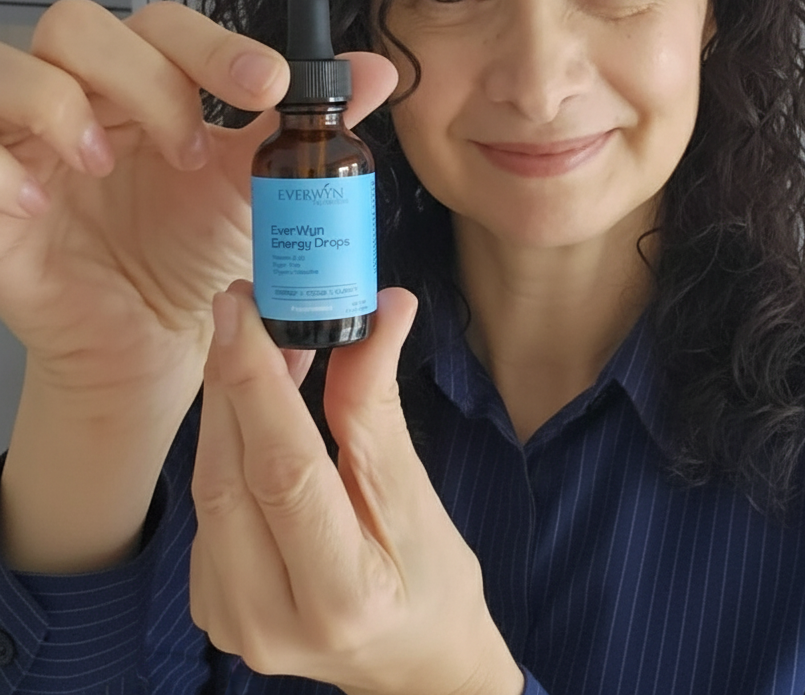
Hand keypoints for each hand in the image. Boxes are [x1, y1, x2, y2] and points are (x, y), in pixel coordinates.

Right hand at [0, 0, 395, 418]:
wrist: (158, 343)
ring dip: (67, 104)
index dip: (212, 43)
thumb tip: (377, 70)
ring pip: (11, 68)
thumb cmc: (201, 258)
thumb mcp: (262, 189)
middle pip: (81, 26)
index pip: (162, 24)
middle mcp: (84, 103)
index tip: (269, 85)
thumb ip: (307, 127)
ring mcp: (28, 147)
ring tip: (115, 165)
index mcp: (149, 89)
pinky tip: (46, 202)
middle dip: (146, 74)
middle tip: (194, 146)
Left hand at [189, 281, 524, 694]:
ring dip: (226, 408)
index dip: (256, 381)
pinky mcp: (210, 607)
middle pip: (229, 476)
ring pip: (209, 488)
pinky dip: (226, 447)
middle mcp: (268, 620)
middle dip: (231, 379)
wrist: (412, 661)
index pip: (284, 471)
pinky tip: (254, 411)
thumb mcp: (417, 494)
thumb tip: (383, 308)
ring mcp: (229, 622)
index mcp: (341, 594)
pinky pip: (208, 508)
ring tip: (259, 346)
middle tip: (246, 307)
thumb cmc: (433, 578)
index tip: (244, 308)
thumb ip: (378, 406)